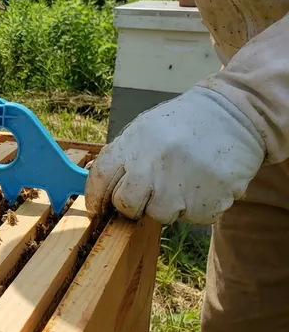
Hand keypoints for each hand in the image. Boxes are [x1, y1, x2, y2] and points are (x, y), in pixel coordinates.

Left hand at [85, 87, 265, 224]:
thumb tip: (97, 181)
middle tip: (149, 193)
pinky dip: (198, 206)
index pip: (100, 178)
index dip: (95, 197)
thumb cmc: (187, 124)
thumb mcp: (147, 128)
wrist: (237, 114)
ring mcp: (179, 186)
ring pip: (159, 215)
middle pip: (126, 205)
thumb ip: (124, 154)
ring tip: (185, 179)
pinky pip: (193, 217)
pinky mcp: (206, 201)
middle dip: (132, 205)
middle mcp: (152, 165)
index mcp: (133, 143)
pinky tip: (205, 182)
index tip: (98, 207)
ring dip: (170, 204)